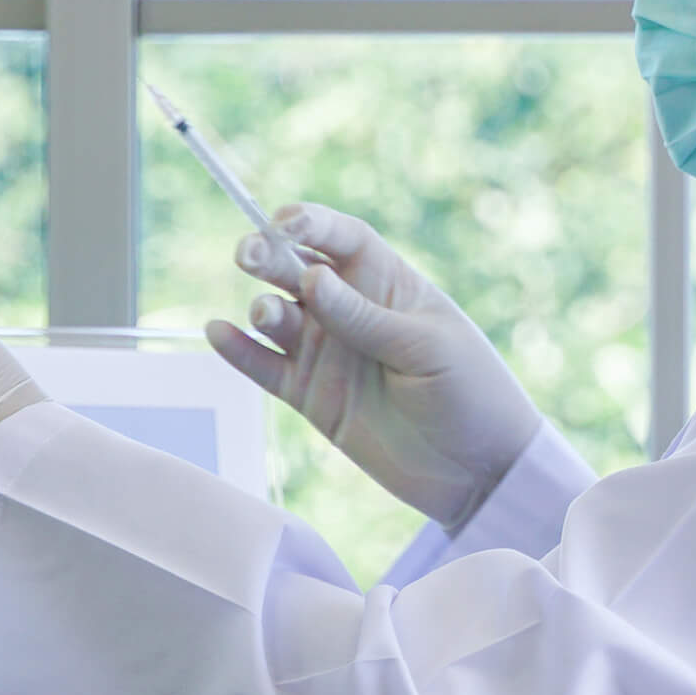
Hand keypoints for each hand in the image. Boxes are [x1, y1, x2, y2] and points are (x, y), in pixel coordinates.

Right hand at [205, 203, 541, 531]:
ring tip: (268, 316)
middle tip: (250, 254)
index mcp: (388, 285)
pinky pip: (263, 366)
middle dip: (269, 256)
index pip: (342, 240)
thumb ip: (364, 317)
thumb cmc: (470, 394)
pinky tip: (218, 333)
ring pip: (276, 317)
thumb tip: (311, 277)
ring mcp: (326, 353)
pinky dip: (238, 351)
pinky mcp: (309, 394)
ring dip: (263, 309)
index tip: (282, 222)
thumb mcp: (426, 348)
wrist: (476, 472)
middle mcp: (350, 312)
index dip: (310, 224)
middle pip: (296, 270)